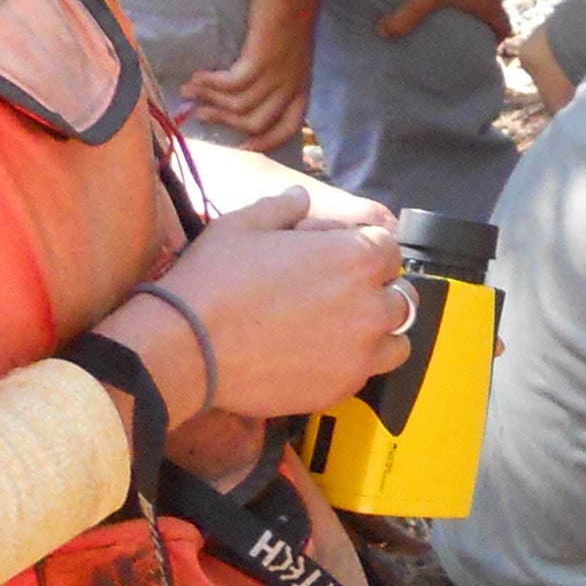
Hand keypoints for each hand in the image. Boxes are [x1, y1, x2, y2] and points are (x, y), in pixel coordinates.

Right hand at [148, 185, 409, 421]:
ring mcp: (360, 352)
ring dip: (379, 332)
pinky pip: (367, 373)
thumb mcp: (245, 223)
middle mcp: (371, 306)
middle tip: (340, 294)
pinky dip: (355, 364)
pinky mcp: (341, 388)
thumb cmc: (215, 280)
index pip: (390, 248)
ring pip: (397, 340)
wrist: (186, 347)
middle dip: (377, 290)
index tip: (340, 258)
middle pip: (400, 294)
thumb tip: (301, 197)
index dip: (364, 249)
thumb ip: (284, 206)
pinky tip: (322, 355)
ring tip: (343, 329)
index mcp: (357, 257)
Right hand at [182, 0, 317, 152]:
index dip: (265, 142)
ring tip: (190, 91)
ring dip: (210, 101)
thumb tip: (243, 94)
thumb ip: (275, 77)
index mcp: (300, 88)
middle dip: (225, 122)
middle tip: (200, 114)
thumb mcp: (288, 57)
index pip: (287, 128)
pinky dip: (210, 83)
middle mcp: (290, 87)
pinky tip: (197, 76)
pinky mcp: (260, 60)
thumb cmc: (287, 19)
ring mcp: (277, 75)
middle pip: (256, 123)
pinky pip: (230, 84)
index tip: (242, 147)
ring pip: (239, 106)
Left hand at [379, 0, 506, 41]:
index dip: (495, 41)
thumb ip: (403, 19)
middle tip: (456, 33)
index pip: (504, 27)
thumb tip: (383, 33)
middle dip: (477, 23)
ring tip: (442, 9)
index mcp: (487, 1)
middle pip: (491, 10)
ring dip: (466, 0)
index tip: (480, 48)